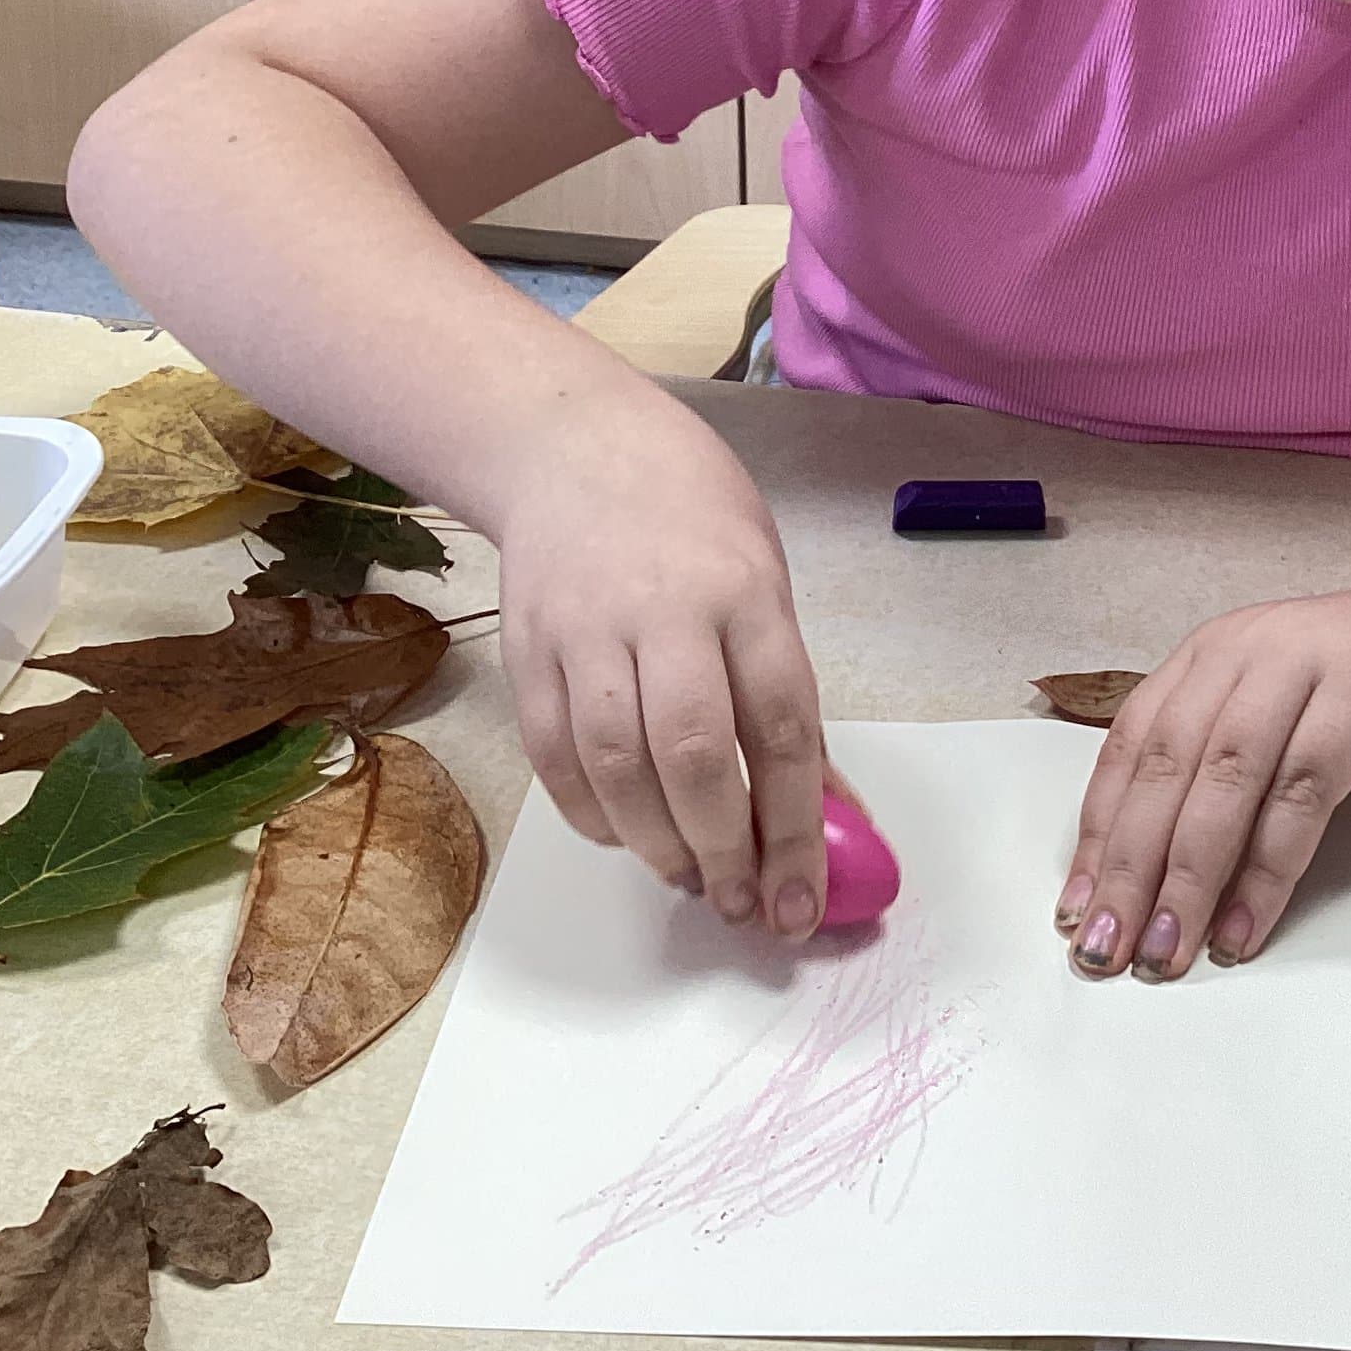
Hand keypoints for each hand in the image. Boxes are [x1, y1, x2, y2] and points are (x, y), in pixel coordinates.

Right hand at [491, 383, 832, 938]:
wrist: (572, 446)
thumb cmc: (693, 519)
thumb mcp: (765, 581)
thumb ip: (783, 694)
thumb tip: (824, 808)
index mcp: (744, 592)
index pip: (779, 726)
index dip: (796, 825)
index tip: (804, 900)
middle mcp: (663, 612)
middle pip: (692, 755)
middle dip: (723, 850)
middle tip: (743, 904)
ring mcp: (584, 632)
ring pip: (615, 766)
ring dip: (656, 845)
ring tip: (690, 878)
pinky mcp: (526, 653)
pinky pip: (554, 758)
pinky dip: (592, 815)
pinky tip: (626, 836)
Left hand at [1053, 580, 1350, 981]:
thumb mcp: (1280, 712)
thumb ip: (1220, 768)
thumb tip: (1153, 873)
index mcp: (1208, 656)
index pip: (1129, 749)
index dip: (1099, 834)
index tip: (1078, 910)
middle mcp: (1243, 652)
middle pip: (1165, 770)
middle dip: (1128, 869)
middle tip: (1106, 948)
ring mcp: (1304, 668)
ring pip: (1224, 784)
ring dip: (1188, 879)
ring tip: (1165, 951)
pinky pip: (1301, 797)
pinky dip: (1267, 871)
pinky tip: (1244, 927)